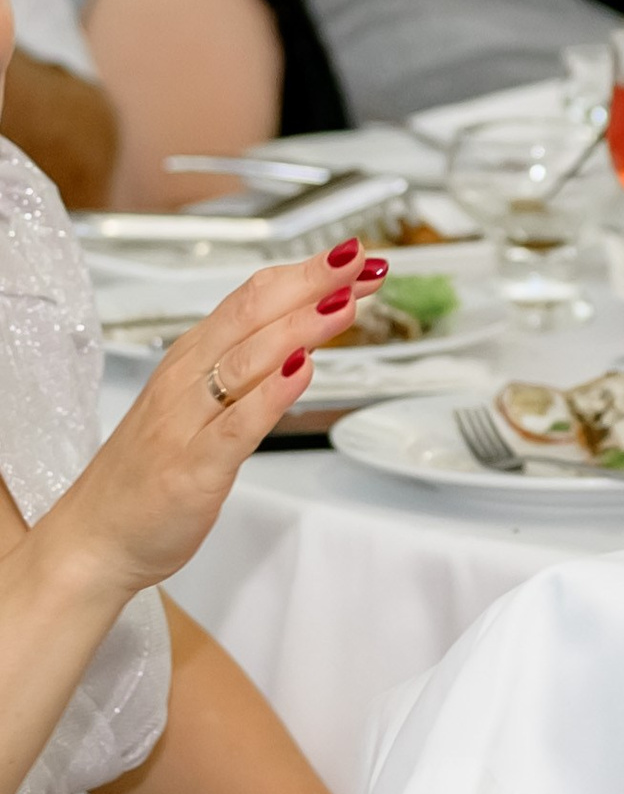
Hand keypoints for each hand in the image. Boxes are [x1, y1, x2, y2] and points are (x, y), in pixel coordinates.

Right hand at [47, 245, 387, 602]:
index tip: (353, 256)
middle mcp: (186, 381)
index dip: (304, 273)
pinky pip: (237, 424)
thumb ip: (246, 371)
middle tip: (360, 260)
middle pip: (252, 316)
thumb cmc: (148, 473)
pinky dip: (272, 394)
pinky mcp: (195, 466)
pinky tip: (304, 370)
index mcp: (189, 360)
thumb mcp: (198, 406)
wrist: (94, 538)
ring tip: (346, 302)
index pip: (250, 300)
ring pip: (248, 360)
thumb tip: (302, 334)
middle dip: (310, 283)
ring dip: (301, 326)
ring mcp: (188, 422)